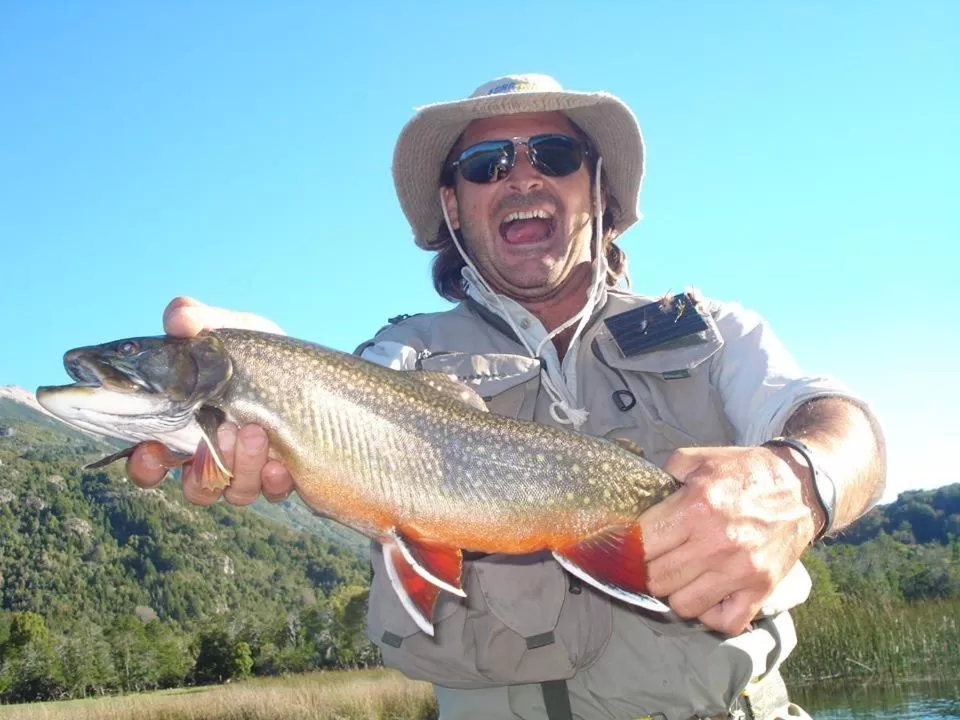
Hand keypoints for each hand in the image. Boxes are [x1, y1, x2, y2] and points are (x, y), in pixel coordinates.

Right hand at [125, 296, 295, 505]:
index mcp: (190, 428)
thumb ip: (200, 321)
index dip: (145, 466)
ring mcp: (250, 472)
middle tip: (220, 435)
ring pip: (232, 491)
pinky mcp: (281, 479)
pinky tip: (281, 464)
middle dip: (200, 470)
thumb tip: (177, 317)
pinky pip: (271, 493)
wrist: (317, 374)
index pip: (152, 461)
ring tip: (256, 434)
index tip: (150, 452)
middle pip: (193, 486)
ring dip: (241, 467)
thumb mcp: (234, 331)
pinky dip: (272, 481)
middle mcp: (216, 458)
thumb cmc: (262, 354)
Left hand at [639, 445, 818, 634]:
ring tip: (681, 575)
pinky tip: (707, 593)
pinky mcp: (761, 589)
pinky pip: (724, 622)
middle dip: (649, 570)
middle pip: (658, 578)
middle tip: (656, 560)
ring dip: (676, 592)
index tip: (630, 545)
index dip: (630, 546)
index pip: (643, 543)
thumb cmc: (745, 472)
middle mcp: (716, 542)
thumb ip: (664, 475)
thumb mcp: (699, 459)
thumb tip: (637, 501)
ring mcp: (740, 570)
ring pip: (683, 604)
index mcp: (697, 506)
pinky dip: (710, 613)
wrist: (801, 486)